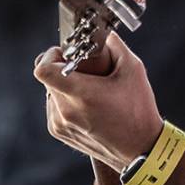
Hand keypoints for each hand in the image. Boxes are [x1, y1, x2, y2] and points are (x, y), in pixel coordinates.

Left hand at [35, 30, 164, 171]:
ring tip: (88, 91)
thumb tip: (104, 34)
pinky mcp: (60, 133)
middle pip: (48, 79)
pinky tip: (87, 107)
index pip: (43, 69)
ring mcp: (60, 124)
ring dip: (64, 88)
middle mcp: (65, 111)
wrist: (141, 149)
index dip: (50, 57)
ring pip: (50, 94)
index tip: (64, 55)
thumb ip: (116, 46)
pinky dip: (65, 103)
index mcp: (80, 94)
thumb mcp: (134, 70)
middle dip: (63, 70)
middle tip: (83, 71)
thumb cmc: (139, 111)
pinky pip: (54, 109)